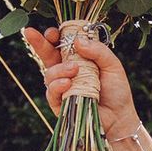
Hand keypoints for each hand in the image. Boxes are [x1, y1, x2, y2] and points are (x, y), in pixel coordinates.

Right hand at [23, 24, 144, 150]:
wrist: (120, 118)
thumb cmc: (117, 91)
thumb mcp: (112, 66)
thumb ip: (98, 51)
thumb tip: (78, 40)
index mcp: (78, 59)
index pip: (61, 44)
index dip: (55, 36)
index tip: (53, 32)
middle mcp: (66, 72)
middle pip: (47, 55)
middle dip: (38, 43)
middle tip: (31, 33)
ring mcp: (62, 88)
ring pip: (49, 74)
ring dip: (59, 69)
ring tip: (74, 70)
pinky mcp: (60, 104)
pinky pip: (51, 93)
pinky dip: (57, 86)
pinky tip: (67, 84)